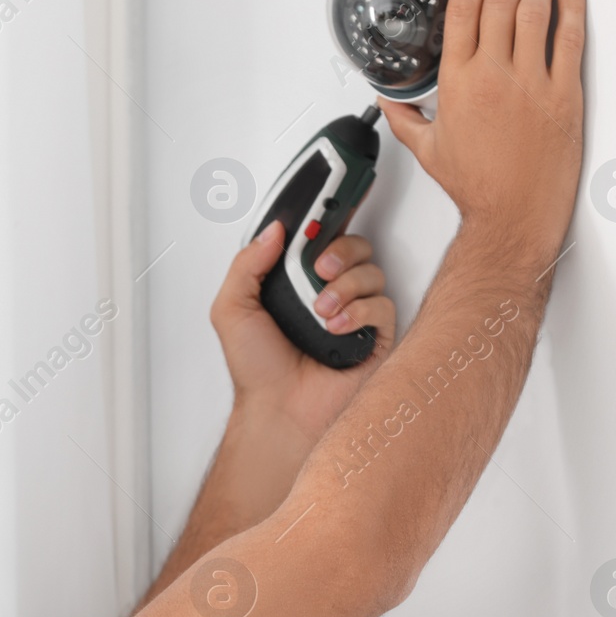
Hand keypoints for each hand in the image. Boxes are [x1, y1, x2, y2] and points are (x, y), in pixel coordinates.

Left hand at [209, 218, 395, 441]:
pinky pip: (382, 305)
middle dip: (339, 250)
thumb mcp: (233, 309)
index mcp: (296, 281)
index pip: (318, 238)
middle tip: (319, 267)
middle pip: (354, 246)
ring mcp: (354, 313)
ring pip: (371, 272)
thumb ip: (246, 264)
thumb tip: (272, 231)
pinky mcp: (375, 336)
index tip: (323, 206)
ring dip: (344, 285)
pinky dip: (359, 311)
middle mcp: (328, 292)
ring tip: (320, 310)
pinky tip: (335, 327)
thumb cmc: (258, 370)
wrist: (280, 411)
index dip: (324, 219)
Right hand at [379, 0, 585, 261]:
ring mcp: (531, 83)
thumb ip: (404, 117)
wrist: (514, 215)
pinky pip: (570, 38)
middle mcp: (493, 76)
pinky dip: (573, 5)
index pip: (463, 10)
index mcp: (458, 83)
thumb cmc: (477, 187)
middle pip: (501, 1)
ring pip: (536, 11)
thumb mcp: (427, 150)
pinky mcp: (564, 94)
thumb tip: (387, 101)